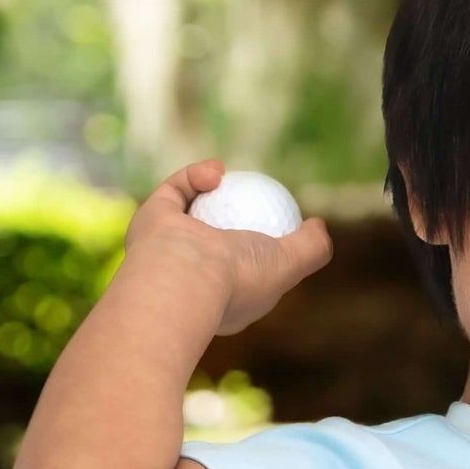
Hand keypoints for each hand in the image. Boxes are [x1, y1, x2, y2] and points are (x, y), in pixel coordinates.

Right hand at [123, 159, 332, 335]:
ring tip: (232, 176)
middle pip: (216, 238)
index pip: (248, 268)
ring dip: (213, 190)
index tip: (279, 220)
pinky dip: (194, 178)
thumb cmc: (239, 277)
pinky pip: (174, 192)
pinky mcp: (151, 222)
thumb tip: (318, 225)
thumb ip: (311, 249)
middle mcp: (193, 276)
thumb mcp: (290, 265)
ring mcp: (169, 250)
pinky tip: (218, 170)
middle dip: (233, 214)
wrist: (183, 278)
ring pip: (192, 210)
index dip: (265, 244)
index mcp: (225, 297)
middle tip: (253, 192)